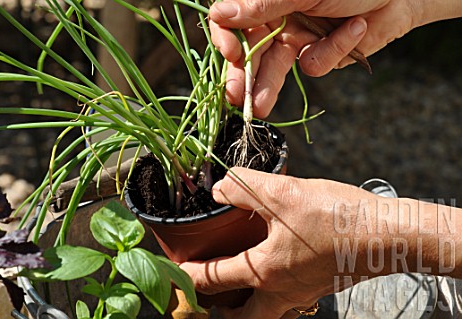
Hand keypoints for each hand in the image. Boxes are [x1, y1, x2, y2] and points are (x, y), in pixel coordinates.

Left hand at [180, 167, 381, 318]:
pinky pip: (286, 298)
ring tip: (236, 285)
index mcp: (265, 272)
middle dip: (219, 313)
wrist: (387, 234)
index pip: (213, 280)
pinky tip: (273, 263)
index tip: (175, 271)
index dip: (188, 275)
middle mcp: (281, 291)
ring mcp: (302, 292)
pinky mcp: (318, 284)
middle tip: (206, 298)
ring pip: (265, 312)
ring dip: (245, 305)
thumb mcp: (284, 193)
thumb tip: (219, 187)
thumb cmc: (337, 217)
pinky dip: (270, 289)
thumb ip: (244, 188)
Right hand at [209, 0, 460, 116]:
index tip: (232, 55)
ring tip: (260, 110)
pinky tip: (352, 30)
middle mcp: (277, 20)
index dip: (227, 39)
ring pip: (276, 68)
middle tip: (237, 98)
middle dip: (244, 77)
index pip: (231, 22)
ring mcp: (297, 40)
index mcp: (267, 2)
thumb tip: (219, 13)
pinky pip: (315, 64)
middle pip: (251, 52)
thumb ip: (261, 6)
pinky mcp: (319, 55)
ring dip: (269, 86)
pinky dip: (333, 51)